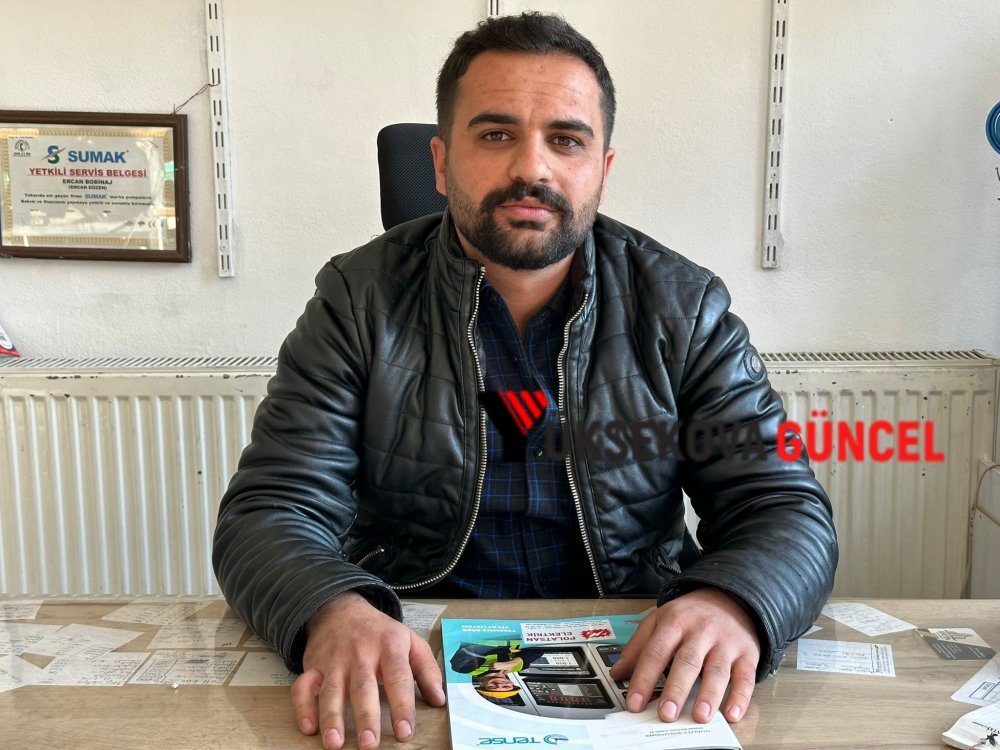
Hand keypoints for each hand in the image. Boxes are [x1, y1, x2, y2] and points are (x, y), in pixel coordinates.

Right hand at [290, 591, 445, 749]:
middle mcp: (360, 653)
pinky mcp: (313, 665)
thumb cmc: (380, 632)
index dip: (402, 705)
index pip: (398, 677)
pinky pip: (303, 687)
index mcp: (389, 646)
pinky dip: (303, 707)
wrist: (341, 609)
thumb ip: (427, 670)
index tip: (405, 731)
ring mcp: (334, 660)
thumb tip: (440, 699)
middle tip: (369, 743)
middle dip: (365, 716)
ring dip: (332, 717)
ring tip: (335, 744)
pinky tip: (308, 728)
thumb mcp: (410, 641)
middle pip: (363, 687)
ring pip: (331, 690)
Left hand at [609, 587, 758, 723]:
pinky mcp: (746, 653)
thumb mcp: (659, 621)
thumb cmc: (690, 615)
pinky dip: (740, 696)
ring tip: (699, 716)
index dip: (644, 679)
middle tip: (666, 714)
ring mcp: (725, 642)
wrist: (728, 596)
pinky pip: (745, 676)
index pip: (656, 652)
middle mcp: (700, 631)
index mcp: (674, 622)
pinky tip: (732, 714)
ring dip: (709, 695)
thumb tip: (616, 673)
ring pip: (717, 670)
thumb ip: (638, 647)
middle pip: (687, 661)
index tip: (634, 702)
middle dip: (676, 689)